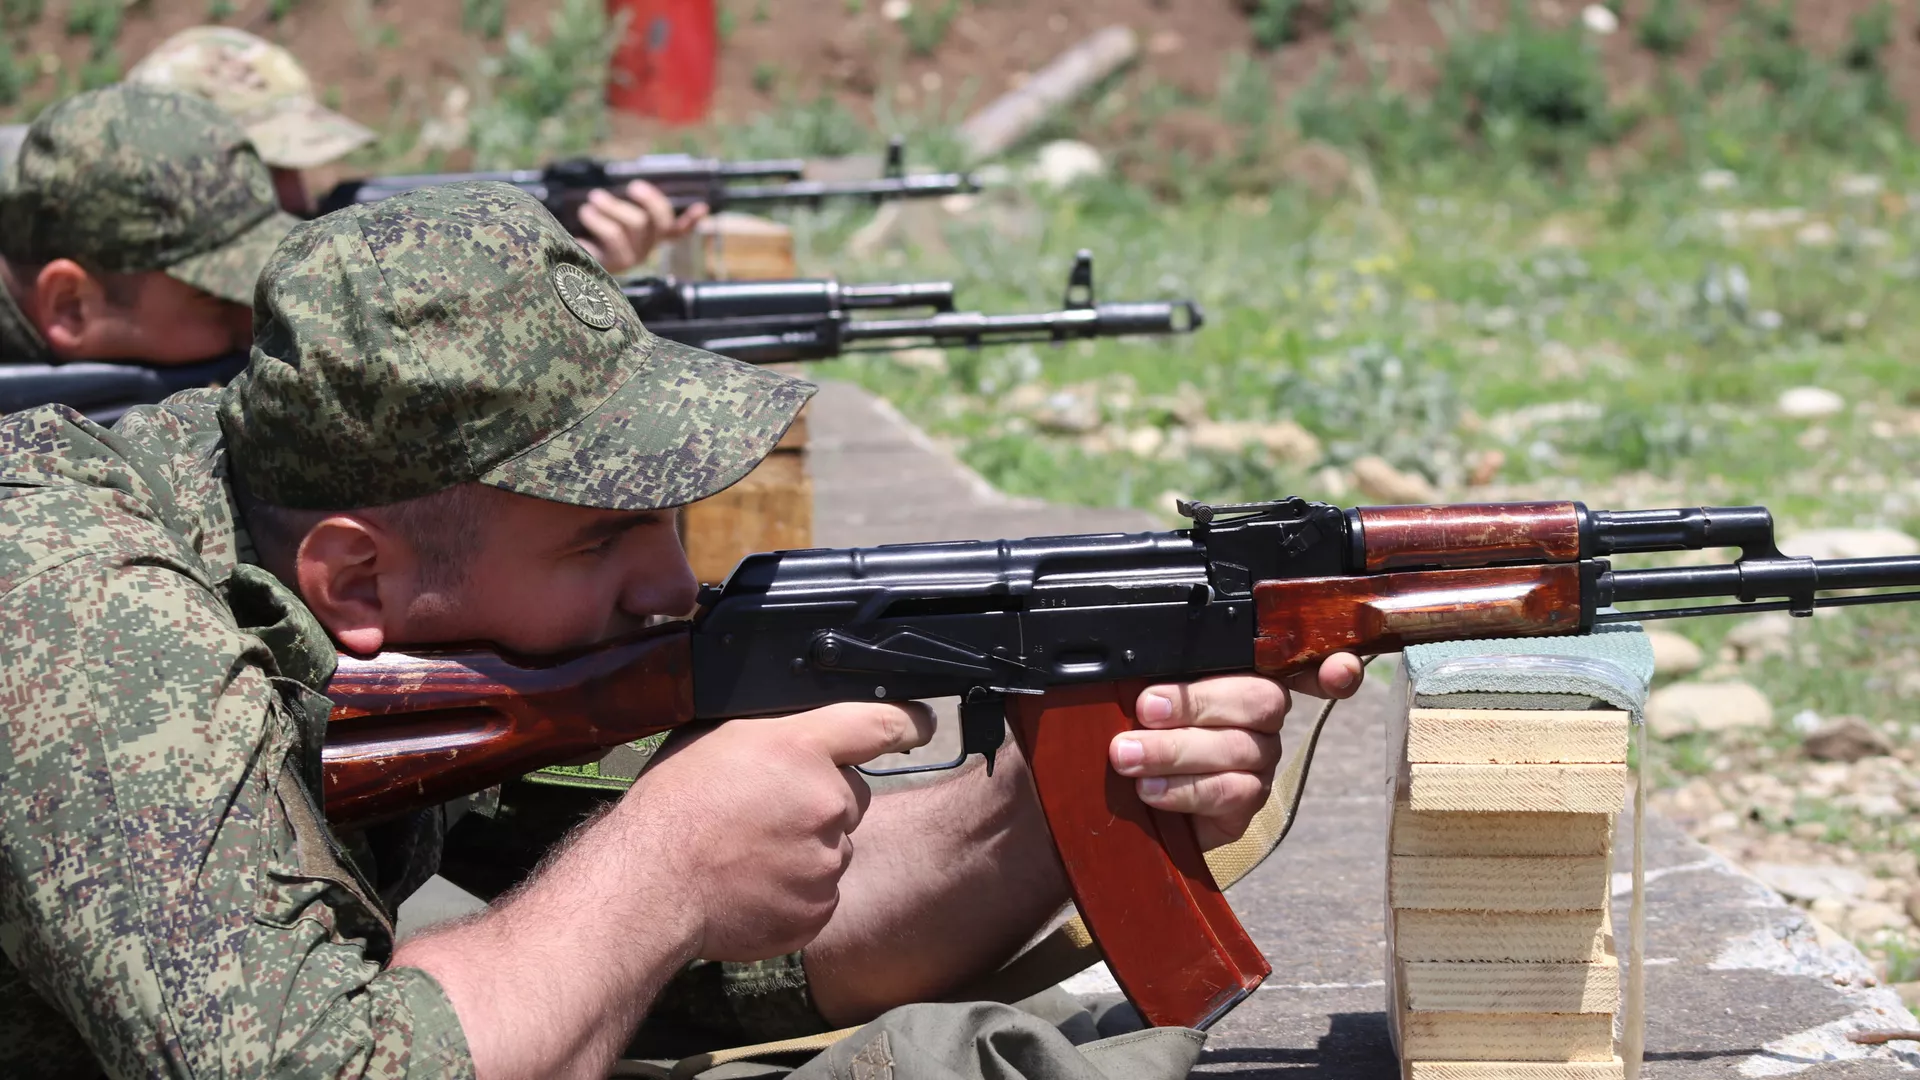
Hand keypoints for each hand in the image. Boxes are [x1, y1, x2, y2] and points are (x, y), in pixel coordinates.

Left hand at [575, 180, 707, 273]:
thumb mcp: (609, 210)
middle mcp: (643, 250)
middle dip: (644, 200)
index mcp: (649, 236)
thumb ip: (625, 202)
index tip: (702, 207)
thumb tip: (636, 186)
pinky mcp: (608, 265)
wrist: (560, 253)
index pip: (676, 231)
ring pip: (627, 228)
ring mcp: (627, 259)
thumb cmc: (588, 225)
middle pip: (653, 223)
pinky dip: (595, 225)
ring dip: (607, 208)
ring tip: (590, 203)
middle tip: (631, 186)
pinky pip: (608, 240)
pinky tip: (585, 217)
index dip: (691, 221)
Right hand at [632, 702, 933, 961]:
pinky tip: (754, 884)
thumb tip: (799, 730)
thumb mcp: (715, 737)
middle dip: (823, 799)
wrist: (649, 886)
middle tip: (769, 812)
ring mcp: (826, 860)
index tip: (921, 725)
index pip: (881, 723)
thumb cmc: (671, 807)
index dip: (908, 722)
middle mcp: (826, 801)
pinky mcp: (818, 909)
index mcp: (800, 747)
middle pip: (853, 793)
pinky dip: (796, 890)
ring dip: (807, 847)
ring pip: (836, 845)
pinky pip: (822, 892)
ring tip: (750, 852)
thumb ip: (774, 730)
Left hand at [1109, 654, 1362, 849]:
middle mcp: (1262, 717)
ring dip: (1174, 751)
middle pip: (1258, 700)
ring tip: (1128, 756)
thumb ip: (1155, 671)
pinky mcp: (1247, 803)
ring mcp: (1260, 761)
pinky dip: (1183, 789)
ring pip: (1236, 749)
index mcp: (1242, 674)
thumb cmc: (1142, 728)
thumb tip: (1135, 659)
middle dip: (1196, 703)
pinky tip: (1150, 789)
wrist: (1137, 799)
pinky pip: (1228, 793)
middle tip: (1145, 710)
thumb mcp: (1144, 690)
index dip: (1326, 667)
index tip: (1336, 670)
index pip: (1297, 661)